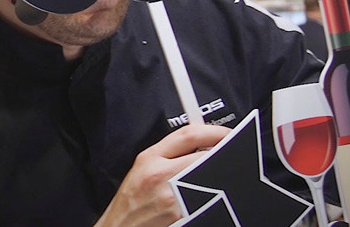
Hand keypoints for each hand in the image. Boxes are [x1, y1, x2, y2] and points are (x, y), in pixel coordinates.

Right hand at [94, 124, 230, 226]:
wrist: (121, 226)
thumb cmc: (132, 200)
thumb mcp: (142, 167)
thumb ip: (167, 151)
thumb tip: (199, 142)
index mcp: (150, 158)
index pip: (187, 135)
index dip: (213, 131)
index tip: (226, 133)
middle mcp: (160, 176)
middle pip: (204, 155)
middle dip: (221, 153)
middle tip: (228, 153)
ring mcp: (173, 198)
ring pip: (208, 177)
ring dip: (218, 174)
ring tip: (215, 176)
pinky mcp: (182, 216)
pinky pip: (205, 199)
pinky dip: (210, 193)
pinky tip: (205, 195)